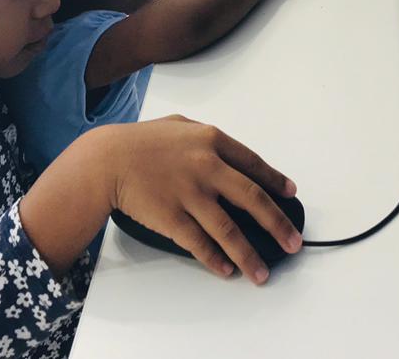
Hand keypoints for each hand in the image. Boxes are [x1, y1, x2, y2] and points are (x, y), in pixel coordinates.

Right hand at [105, 115, 301, 283]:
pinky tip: (226, 270)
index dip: (275, 182)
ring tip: (262, 274)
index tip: (289, 195)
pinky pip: (200, 244)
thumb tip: (226, 152)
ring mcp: (191, 195)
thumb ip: (205, 137)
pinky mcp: (173, 219)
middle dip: (278, 225)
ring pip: (229, 231)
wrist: (105, 161)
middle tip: (293, 242)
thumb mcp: (179, 126)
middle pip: (253, 200)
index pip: (254, 165)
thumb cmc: (140, 142)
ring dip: (249, 256)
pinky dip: (215, 260)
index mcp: (211, 141)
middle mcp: (207, 167)